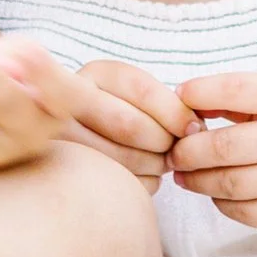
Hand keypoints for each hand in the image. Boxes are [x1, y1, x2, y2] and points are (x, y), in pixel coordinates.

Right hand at [69, 57, 192, 187]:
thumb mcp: (138, 94)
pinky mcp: (65, 171)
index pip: (141, 90)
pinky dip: (141, 183)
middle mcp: (67, 102)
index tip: (193, 128)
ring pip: (120, 158)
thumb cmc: (122, 111)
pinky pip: (114, 183)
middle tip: (175, 149)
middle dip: (163, 142)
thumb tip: (195, 128)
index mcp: (96, 74)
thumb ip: (167, 102)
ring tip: (162, 161)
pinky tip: (144, 174)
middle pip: (129, 125)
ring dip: (154, 165)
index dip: (174, 112)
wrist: (77, 132)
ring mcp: (61, 139)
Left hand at [169, 69, 256, 239]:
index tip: (178, 98)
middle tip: (173, 150)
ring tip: (183, 173)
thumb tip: (184, 101)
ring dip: (195, 179)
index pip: (238, 89)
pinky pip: (241, 211)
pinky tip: (214, 192)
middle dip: (187, 149)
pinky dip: (219, 201)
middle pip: (224, 146)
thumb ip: (242, 99)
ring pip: (227, 183)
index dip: (199, 92)